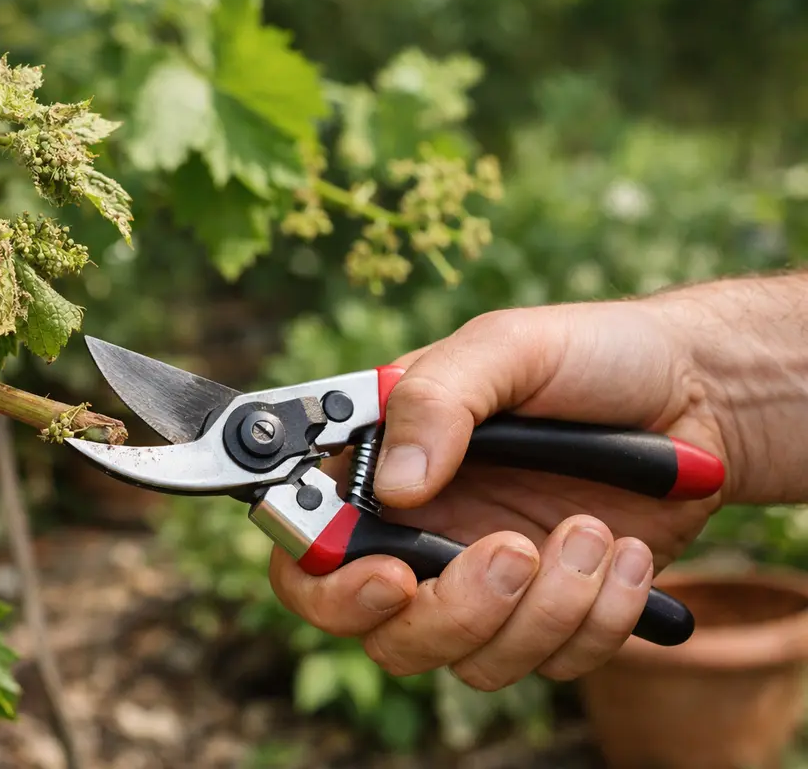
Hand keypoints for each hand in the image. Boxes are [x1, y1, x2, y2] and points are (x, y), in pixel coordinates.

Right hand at [269, 296, 732, 690]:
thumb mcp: (508, 347)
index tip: (394, 577)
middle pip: (385, 633)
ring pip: (474, 660)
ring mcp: (486, 581)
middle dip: (452, 612)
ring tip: (594, 530)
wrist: (699, 396)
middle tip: (513, 552)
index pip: (310, 555)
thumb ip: (438, 399)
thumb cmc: (591, 356)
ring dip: (544, 608)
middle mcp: (422, 535)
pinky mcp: (553, 613)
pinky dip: (600, 617)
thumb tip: (394, 486)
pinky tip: (629, 553)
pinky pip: (554, 662)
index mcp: (383, 471)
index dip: (329, 585)